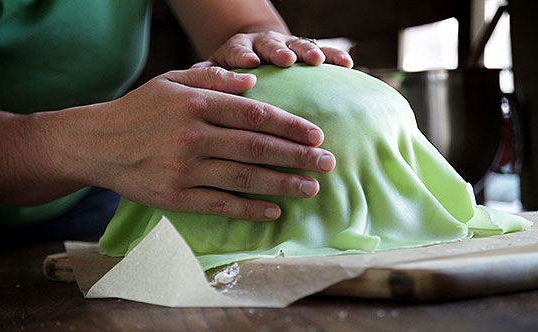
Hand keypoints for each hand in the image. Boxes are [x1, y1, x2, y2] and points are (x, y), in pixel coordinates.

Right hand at [63, 67, 335, 220]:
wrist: (95, 144)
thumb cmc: (137, 111)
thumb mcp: (171, 83)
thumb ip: (214, 81)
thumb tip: (255, 83)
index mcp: (196, 105)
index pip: (254, 115)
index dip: (290, 126)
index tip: (317, 135)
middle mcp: (193, 137)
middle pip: (257, 148)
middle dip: (298, 157)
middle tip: (329, 164)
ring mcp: (185, 170)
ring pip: (244, 179)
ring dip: (282, 185)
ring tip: (311, 189)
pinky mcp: (175, 197)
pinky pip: (220, 205)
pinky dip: (250, 209)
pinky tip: (275, 211)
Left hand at [191, 30, 353, 69]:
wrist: (252, 54)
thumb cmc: (230, 74)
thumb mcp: (216, 73)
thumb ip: (208, 75)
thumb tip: (194, 73)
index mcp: (237, 50)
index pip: (238, 49)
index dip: (243, 55)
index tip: (249, 63)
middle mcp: (263, 45)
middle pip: (270, 45)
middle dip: (278, 51)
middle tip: (287, 59)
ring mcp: (286, 46)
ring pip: (298, 45)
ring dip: (308, 51)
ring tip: (319, 60)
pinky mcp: (306, 52)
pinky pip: (324, 52)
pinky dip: (335, 56)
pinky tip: (348, 64)